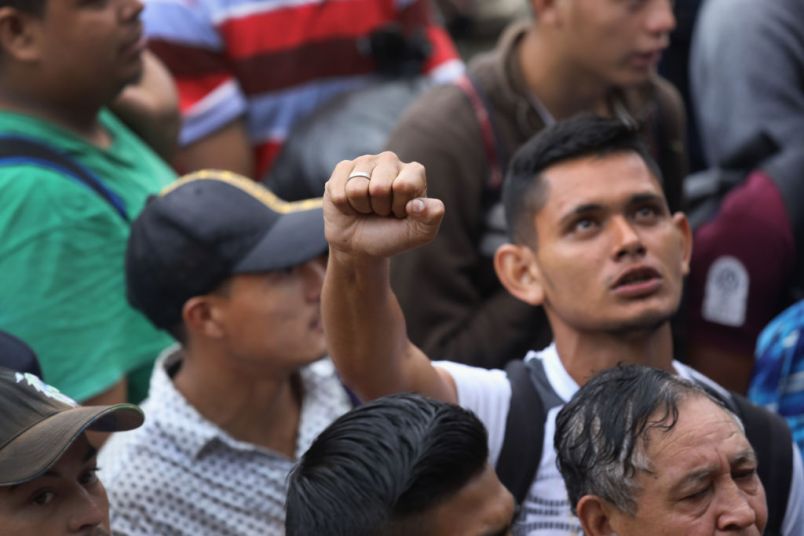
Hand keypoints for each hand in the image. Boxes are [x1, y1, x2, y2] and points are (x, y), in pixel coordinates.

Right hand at [324, 152, 444, 258]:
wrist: (360, 245)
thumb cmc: (392, 235)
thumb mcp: (418, 233)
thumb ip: (431, 218)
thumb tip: (417, 204)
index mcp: (414, 172)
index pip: (404, 186)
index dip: (399, 207)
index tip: (400, 213)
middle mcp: (390, 160)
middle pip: (379, 187)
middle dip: (379, 207)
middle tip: (382, 211)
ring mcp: (365, 161)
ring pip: (357, 188)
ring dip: (362, 207)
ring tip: (368, 208)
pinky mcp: (343, 169)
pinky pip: (339, 191)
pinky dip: (344, 206)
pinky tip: (351, 204)